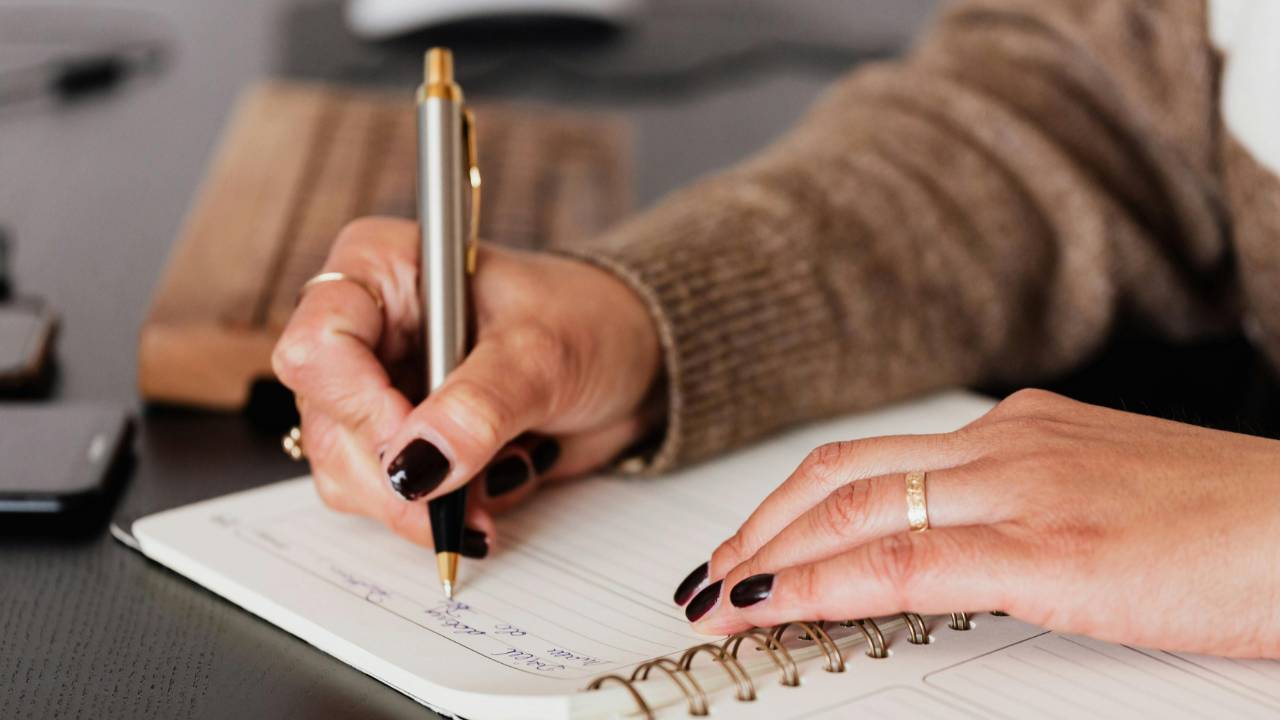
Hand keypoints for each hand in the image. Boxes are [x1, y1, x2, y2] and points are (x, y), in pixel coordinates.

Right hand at [273, 217, 661, 550]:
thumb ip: (479, 407)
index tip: (420, 451)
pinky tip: (495, 485)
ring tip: (496, 484)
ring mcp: (380, 389)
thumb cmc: (590, 321)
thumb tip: (418, 467)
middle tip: (457, 503)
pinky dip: (442, 511)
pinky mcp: (405, 441)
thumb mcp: (542, 354)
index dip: (359, 407)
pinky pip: (389, 499)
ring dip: (421, 503)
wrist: (635, 360)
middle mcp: (367, 328)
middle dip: (395, 478)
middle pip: (328, 423)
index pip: (319, 344)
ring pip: (347, 472)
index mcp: (382, 269)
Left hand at [677, 389, 1279, 657]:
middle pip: (840, 475)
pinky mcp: (1051, 549)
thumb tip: (961, 553)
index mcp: (1021, 433)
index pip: (872, 462)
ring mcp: (1024, 490)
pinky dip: (821, 582)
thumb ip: (1027, 516)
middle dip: (760, 526)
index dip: (793, 505)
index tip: (749, 546)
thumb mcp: (1108, 505)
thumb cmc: (1236, 527)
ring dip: (769, 555)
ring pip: (853, 511)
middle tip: (709, 573)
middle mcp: (1008, 446)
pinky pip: (904, 561)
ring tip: (719, 597)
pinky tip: (774, 606)